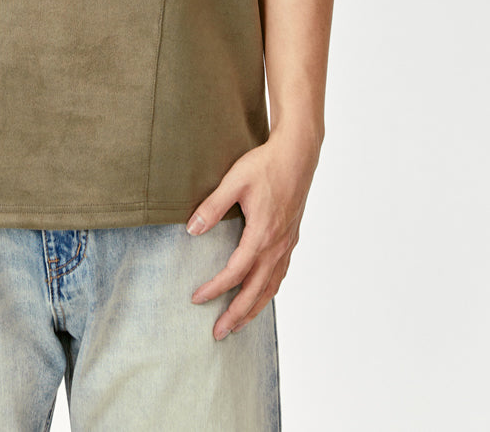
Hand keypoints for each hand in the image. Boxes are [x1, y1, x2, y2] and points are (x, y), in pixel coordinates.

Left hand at [186, 129, 319, 339]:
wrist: (298, 155)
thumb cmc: (265, 165)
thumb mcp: (234, 181)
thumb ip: (213, 206)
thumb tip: (192, 230)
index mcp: (262, 234)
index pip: (236, 272)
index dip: (215, 288)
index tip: (197, 298)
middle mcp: (277, 245)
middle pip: (256, 291)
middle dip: (236, 315)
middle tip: (218, 334)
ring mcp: (287, 244)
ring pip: (271, 287)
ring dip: (254, 309)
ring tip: (238, 324)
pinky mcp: (291, 238)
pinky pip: (280, 274)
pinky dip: (269, 291)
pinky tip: (261, 294)